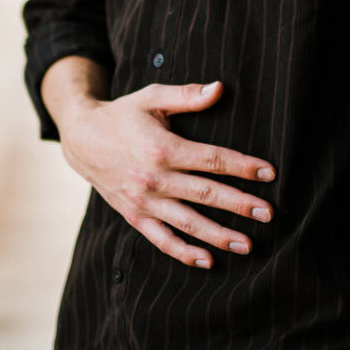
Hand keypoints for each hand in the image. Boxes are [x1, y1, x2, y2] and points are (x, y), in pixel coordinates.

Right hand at [46, 72, 274, 268]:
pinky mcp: (134, 216)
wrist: (81, 139)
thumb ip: (187, 95)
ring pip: (188, 223)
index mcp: (162, 148)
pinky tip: (208, 261)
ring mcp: (144, 202)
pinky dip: (184, 253)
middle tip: (269, 214)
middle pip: (206, 194)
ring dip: (219, 235)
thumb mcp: (151, 98)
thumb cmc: (122, 115)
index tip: (269, 173)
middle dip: (240, 205)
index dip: (242, 166)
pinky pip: (161, 240)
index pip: (212, 159)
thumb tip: (220, 89)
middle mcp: (154, 179)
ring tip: (248, 245)